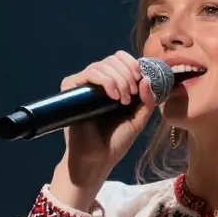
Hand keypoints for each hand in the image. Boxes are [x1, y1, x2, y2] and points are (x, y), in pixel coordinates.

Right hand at [49, 51, 159, 210]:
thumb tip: (146, 78)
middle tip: (132, 95)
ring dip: (119, 79)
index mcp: (114, 84)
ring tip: (124, 100)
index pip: (121, 59)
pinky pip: (89, 73)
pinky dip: (105, 81)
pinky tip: (114, 96)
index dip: (133, 64)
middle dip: (128, 73)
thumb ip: (147, 100)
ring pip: (102, 65)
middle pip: (113, 59)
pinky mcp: (70, 89)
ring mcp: (83, 85)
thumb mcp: (139, 118)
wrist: (97, 157)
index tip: (141, 80)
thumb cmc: (116, 139)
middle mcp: (98, 81)